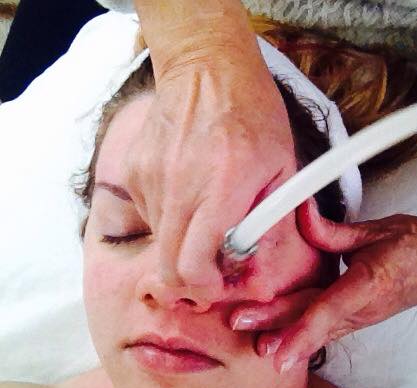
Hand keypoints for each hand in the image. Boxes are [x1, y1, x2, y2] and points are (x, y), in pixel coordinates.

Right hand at [128, 6, 298, 307]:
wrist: (207, 69)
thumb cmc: (254, 117)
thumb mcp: (282, 170)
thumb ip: (268, 224)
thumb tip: (252, 268)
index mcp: (222, 189)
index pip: (193, 266)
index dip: (205, 288)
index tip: (219, 284)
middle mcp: (179, 189)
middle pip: (168, 267)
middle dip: (189, 282)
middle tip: (210, 272)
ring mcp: (151, 181)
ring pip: (160, 243)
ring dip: (183, 244)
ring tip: (205, 214)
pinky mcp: (134, 173)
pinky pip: (151, 216)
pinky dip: (171, 218)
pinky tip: (188, 192)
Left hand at [230, 197, 416, 372]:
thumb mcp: (375, 231)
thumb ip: (332, 231)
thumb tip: (301, 215)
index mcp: (368, 283)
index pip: (327, 310)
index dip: (300, 333)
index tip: (278, 354)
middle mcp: (364, 307)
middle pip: (314, 322)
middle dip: (279, 332)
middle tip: (247, 335)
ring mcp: (363, 316)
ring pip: (320, 330)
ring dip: (289, 339)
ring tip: (261, 347)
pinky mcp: (361, 316)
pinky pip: (329, 328)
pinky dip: (306, 337)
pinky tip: (288, 344)